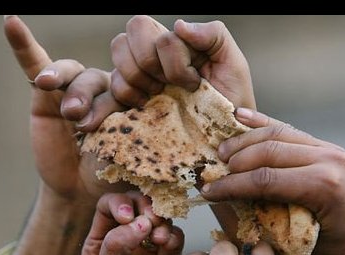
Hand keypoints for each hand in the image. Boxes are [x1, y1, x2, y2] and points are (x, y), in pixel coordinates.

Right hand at [4, 15, 124, 204]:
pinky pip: (35, 62)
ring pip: (72, 73)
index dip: (122, 100)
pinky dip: (23, 44)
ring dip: (64, 83)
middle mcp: (106, 85)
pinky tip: (10, 22)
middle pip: (98, 79)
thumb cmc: (114, 173)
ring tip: (62, 107)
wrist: (84, 190)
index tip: (119, 126)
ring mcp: (76, 86)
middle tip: (83, 126)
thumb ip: (132, 130)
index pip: (130, 84)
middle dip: (89, 101)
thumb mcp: (130, 154)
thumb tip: (140, 114)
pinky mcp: (46, 92)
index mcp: (135, 95)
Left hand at [59, 191, 183, 254]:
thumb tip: (139, 223)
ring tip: (159, 239)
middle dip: (146, 208)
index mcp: (99, 245)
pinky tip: (169, 247)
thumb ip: (116, 249)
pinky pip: (175, 246)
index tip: (129, 217)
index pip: (109, 207)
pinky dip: (174, 240)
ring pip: (160, 225)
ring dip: (162, 225)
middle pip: (138, 209)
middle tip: (151, 220)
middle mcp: (123, 247)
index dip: (121, 203)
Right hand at [110, 15, 255, 109]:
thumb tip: (178, 26)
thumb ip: (213, 34)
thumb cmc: (231, 101)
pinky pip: (112, 88)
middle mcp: (154, 53)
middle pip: (130, 33)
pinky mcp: (128, 99)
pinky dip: (127, 96)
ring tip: (159, 96)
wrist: (224, 138)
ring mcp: (139, 75)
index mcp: (176, 42)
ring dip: (139, 79)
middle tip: (170, 86)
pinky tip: (146, 106)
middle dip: (151, 63)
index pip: (154, 30)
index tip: (194, 82)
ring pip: (118, 54)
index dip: (173, 60)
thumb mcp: (233, 64)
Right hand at [201, 108, 344, 254]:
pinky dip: (266, 126)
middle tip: (210, 171)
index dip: (230, 185)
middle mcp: (329, 160)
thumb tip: (230, 209)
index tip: (207, 192)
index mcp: (323, 185)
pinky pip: (292, 133)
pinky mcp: (331, 149)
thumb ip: (271, 221)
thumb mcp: (306, 244)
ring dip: (246, 141)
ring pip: (278, 134)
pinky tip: (242, 119)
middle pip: (267, 150)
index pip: (264, 179)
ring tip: (221, 152)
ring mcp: (332, 150)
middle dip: (234, 160)